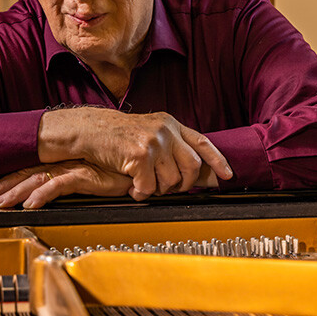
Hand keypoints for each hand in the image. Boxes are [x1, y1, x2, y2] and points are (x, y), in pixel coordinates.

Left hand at [0, 160, 132, 208]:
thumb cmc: (119, 169)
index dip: (10, 180)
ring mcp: (74, 168)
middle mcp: (65, 163)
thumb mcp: (92, 177)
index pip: (31, 171)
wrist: (140, 162)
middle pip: (27, 173)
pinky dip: (43, 194)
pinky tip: (30, 203)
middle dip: (4, 185)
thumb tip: (58, 191)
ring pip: (37, 179)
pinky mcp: (86, 175)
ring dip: (16, 191)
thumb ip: (76, 182)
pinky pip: (59, 185)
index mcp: (64, 163)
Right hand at [38, 108, 231, 199]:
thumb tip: (188, 169)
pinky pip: (149, 187)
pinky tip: (132, 186)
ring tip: (143, 184)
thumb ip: (169, 144)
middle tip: (169, 188)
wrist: (89, 130)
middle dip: (184, 184)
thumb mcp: (147, 131)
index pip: (202, 142)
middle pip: (191, 167)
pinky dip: (141, 193)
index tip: (227, 176)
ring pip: (171, 181)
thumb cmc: (115, 135)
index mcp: (170, 123)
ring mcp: (154, 142)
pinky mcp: (140, 155)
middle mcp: (165, 130)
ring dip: (158, 189)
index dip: (217, 160)